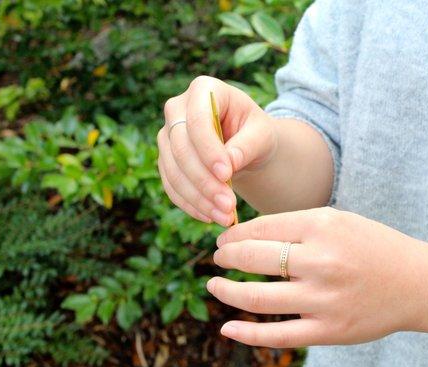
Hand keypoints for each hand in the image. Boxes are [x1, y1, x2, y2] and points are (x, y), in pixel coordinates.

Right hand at [157, 76, 277, 225]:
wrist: (245, 145)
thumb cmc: (255, 133)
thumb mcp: (262, 134)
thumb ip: (247, 145)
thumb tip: (228, 163)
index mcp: (204, 89)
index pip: (197, 119)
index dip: (208, 149)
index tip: (227, 175)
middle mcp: (178, 108)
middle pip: (180, 147)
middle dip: (204, 180)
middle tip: (228, 205)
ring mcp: (167, 135)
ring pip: (172, 170)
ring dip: (197, 197)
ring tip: (224, 216)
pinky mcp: (165, 159)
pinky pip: (170, 185)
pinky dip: (189, 204)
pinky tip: (209, 216)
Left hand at [208, 207, 427, 347]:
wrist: (418, 284)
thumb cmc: (373, 247)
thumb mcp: (339, 221)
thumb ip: (296, 226)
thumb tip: (246, 235)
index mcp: (323, 226)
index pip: (261, 227)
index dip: (233, 234)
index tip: (224, 239)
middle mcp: (321, 261)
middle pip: (253, 258)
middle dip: (225, 256)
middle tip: (217, 257)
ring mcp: (324, 299)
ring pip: (257, 297)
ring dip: (226, 290)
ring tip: (215, 285)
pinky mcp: (329, 331)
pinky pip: (278, 335)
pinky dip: (247, 333)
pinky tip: (227, 327)